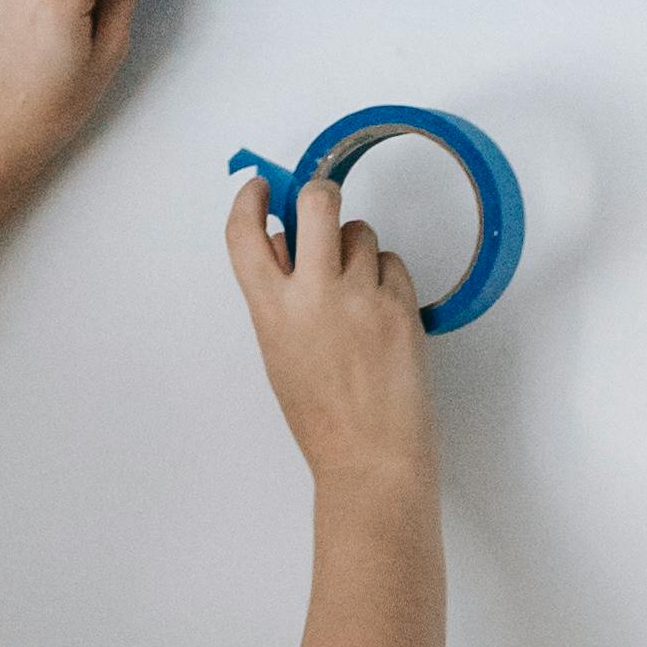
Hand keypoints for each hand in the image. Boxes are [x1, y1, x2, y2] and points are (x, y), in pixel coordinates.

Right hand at [225, 159, 439, 500]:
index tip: (262, 188)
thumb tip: (289, 243)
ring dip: (356, 248)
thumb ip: (279, 295)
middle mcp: (313, 294)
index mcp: (271, 309)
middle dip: (319, 194)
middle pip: (317, 200)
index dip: (252, 199)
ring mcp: (361, 297)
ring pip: (361, 232)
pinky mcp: (400, 306)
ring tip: (357, 291)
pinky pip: (392, 263)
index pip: (246, 231)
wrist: (371, 458)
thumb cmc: (324, 417)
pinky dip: (386, 278)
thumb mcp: (280, 352)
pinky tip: (381, 314)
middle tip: (322, 208)